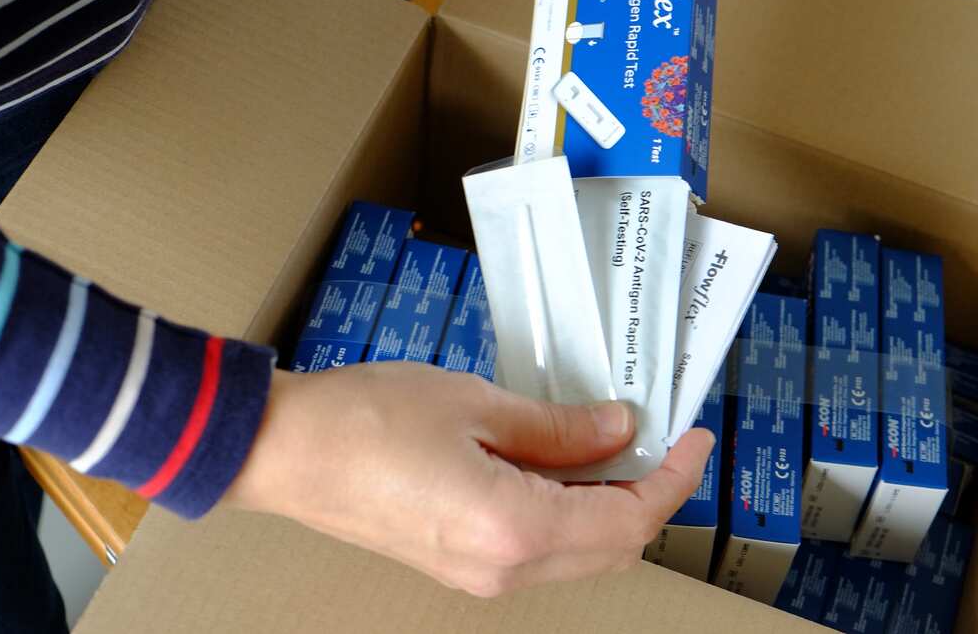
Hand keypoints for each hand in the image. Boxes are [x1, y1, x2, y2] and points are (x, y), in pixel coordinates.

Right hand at [224, 363, 714, 596]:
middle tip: (659, 437)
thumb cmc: (367, 419)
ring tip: (613, 440)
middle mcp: (502, 568)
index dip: (672, 478)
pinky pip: (539, 549)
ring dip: (608, 503)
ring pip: (578, 553)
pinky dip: (568, 511)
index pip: (628, 519)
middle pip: (611, 548)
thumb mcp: (478, 404)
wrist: (285, 451)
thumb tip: (618, 430)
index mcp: (514, 529)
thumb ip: (559, 426)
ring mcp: (477, 574)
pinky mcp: (457, 563)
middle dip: (648, 494)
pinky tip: (563, 462)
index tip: (692, 438)